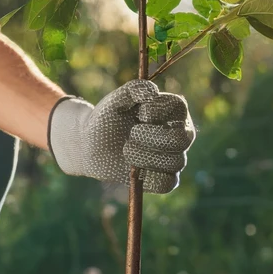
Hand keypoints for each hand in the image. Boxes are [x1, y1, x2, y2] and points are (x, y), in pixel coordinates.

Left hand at [48, 80, 194, 193]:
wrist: (90, 145)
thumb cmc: (106, 119)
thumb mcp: (114, 101)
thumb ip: (132, 90)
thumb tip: (152, 91)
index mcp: (170, 110)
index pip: (179, 107)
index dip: (158, 111)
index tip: (138, 113)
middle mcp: (177, 133)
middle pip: (183, 139)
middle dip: (152, 137)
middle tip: (131, 134)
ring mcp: (172, 158)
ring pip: (175, 162)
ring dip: (144, 156)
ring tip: (126, 149)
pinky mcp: (162, 179)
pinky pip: (167, 183)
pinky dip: (148, 176)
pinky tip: (133, 169)